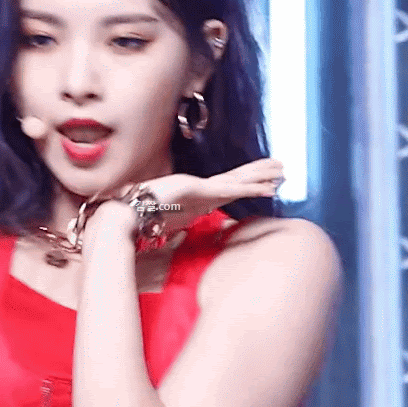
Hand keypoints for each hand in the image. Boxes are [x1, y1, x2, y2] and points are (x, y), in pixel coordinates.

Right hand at [82, 158, 283, 247]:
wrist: (125, 215)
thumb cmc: (140, 222)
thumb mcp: (165, 229)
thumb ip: (175, 231)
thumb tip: (174, 240)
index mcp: (196, 200)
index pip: (227, 190)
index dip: (245, 184)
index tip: (262, 182)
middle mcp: (201, 191)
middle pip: (236, 179)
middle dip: (258, 172)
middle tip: (280, 166)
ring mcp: (201, 188)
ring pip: (238, 180)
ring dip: (261, 174)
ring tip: (282, 169)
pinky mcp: (200, 190)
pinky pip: (232, 189)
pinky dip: (252, 187)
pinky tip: (268, 187)